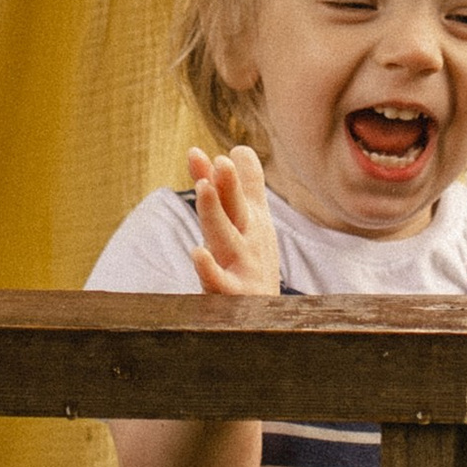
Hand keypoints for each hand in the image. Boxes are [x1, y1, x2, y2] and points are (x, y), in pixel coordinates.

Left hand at [186, 144, 281, 298]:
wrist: (268, 319)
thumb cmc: (254, 264)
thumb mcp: (248, 223)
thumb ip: (237, 186)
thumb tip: (238, 147)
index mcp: (251, 222)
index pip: (236, 191)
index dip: (224, 173)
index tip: (204, 154)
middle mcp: (249, 240)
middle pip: (237, 209)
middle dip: (229, 185)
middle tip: (220, 161)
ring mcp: (243, 267)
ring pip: (226, 237)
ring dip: (215, 212)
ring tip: (203, 187)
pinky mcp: (235, 296)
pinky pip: (220, 283)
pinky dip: (210, 269)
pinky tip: (198, 253)